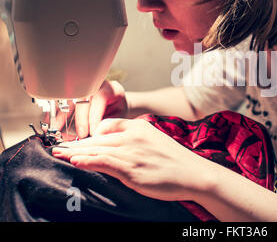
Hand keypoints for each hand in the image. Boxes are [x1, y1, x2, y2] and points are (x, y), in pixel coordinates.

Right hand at [46, 80, 127, 139]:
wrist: (116, 103)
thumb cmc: (118, 110)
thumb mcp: (119, 116)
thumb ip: (109, 123)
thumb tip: (96, 135)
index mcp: (109, 88)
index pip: (98, 100)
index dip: (94, 118)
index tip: (92, 133)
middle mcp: (94, 85)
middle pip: (83, 99)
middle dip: (81, 119)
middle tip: (81, 135)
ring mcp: (82, 88)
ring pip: (70, 100)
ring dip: (63, 116)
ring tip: (59, 130)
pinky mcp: (74, 93)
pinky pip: (63, 103)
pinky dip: (58, 114)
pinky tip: (54, 124)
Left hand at [51, 118, 211, 200]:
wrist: (194, 173)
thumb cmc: (176, 162)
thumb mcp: (154, 143)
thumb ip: (135, 142)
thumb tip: (118, 149)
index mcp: (139, 127)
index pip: (107, 126)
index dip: (90, 135)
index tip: (78, 142)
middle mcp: (133, 136)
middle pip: (97, 138)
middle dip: (76, 143)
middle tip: (58, 147)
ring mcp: (131, 152)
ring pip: (97, 149)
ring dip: (75, 152)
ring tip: (59, 154)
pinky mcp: (131, 168)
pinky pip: (103, 162)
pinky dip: (86, 160)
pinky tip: (75, 161)